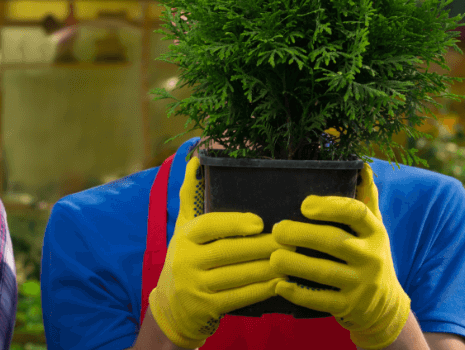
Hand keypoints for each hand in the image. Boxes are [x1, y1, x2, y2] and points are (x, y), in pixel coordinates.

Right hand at [149, 156, 284, 348]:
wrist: (172, 306)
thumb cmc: (186, 257)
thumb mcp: (183, 226)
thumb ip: (190, 193)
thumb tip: (195, 156)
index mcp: (183, 236)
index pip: (208, 226)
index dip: (234, 223)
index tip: (260, 222)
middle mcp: (185, 260)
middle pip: (229, 251)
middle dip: (263, 246)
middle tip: (292, 240)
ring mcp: (195, 286)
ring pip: (238, 275)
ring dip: (268, 268)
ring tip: (292, 259)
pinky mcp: (207, 308)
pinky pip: (239, 298)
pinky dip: (261, 290)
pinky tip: (280, 282)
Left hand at [270, 163, 410, 348]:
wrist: (385, 306)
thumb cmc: (369, 256)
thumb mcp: (374, 229)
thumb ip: (365, 199)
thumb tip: (363, 165)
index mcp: (375, 232)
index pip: (356, 212)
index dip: (330, 206)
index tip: (304, 204)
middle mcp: (371, 257)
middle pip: (334, 241)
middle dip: (301, 234)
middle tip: (276, 229)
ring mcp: (361, 284)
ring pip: (323, 272)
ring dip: (294, 263)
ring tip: (272, 256)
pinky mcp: (348, 306)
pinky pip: (319, 300)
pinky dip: (297, 293)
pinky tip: (278, 284)